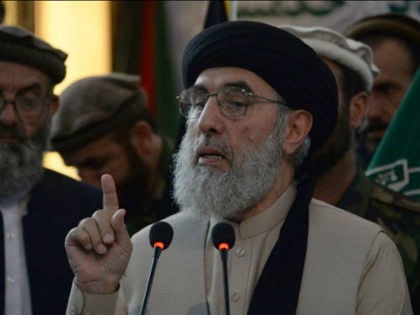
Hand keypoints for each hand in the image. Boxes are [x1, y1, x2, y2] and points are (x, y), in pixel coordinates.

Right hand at [65, 174, 132, 293]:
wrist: (103, 278)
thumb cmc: (116, 261)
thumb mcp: (125, 244)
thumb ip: (121, 227)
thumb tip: (120, 211)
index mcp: (111, 222)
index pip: (109, 202)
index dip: (108, 189)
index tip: (106, 176)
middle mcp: (97, 223)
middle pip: (100, 213)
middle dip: (107, 230)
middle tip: (109, 244)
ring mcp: (84, 230)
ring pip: (89, 222)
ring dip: (97, 237)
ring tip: (101, 250)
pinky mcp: (73, 238)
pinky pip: (78, 231)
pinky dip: (86, 239)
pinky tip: (88, 248)